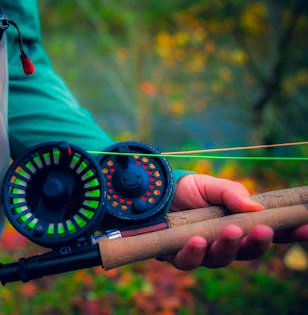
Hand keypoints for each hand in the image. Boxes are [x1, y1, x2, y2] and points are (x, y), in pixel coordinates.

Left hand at [164, 174, 307, 269]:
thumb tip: (256, 207)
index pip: (269, 234)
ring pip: (219, 259)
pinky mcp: (178, 255)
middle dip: (257, 244)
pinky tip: (196, 240)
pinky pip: (188, 261)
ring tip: (230, 232)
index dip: (290, 233)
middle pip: (246, 252)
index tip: (306, 227)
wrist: (155, 192)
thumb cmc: (189, 190)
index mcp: (239, 225)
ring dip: (227, 247)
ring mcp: (202, 252)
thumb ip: (233, 194)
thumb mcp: (212, 186)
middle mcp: (223, 243)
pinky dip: (194, 253)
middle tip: (262, 231)